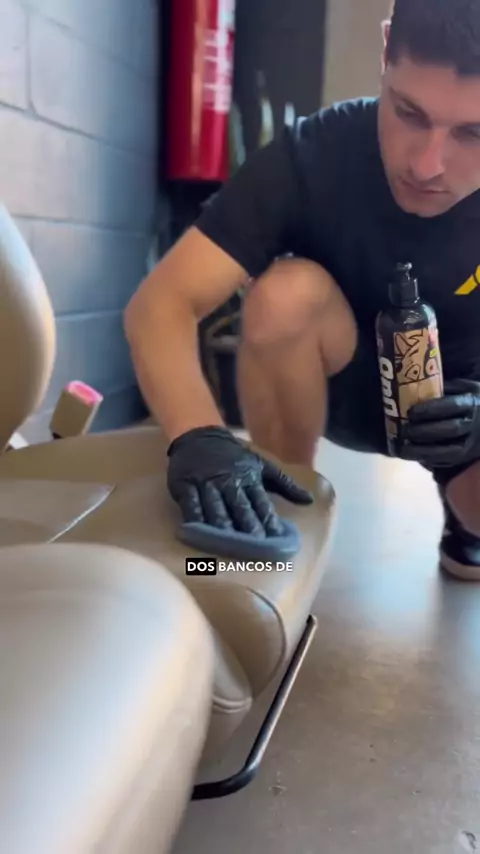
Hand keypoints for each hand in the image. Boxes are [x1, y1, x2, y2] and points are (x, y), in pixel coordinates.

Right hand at [167, 426, 313, 536]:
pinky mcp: (186, 486)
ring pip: (215, 508)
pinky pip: (191, 505)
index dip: (269, 520)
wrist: (200, 437)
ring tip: (228, 542)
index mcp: (249, 479)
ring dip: (222, 524)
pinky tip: (198, 532)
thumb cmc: (234, 457)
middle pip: (239, 507)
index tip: (277, 537)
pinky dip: (194, 518)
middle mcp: (229, 483)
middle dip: (248, 525)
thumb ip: (285, 485)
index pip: (261, 503)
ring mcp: (206, 484)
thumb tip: (309, 501)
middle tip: (255, 543)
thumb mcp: (262, 466)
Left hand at [399, 379, 479, 467]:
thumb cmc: (472, 401)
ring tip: (402, 449)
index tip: (411, 411)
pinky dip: (429, 460)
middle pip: (449, 430)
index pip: (452, 406)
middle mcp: (473, 424)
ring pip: (448, 451)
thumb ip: (445, 388)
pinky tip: (413, 457)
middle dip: (424, 431)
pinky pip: (448, 462)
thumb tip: (418, 385)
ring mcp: (471, 444)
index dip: (431, 409)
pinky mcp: (466, 457)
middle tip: (403, 430)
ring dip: (423, 451)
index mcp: (472, 403)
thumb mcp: (464, 388)